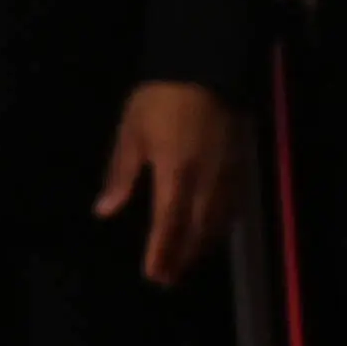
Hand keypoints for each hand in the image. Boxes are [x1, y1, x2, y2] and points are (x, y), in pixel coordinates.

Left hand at [92, 79, 237, 282]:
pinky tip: (215, 231)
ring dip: (204, 245)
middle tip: (168, 279)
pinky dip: (223, 225)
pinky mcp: (241, 164)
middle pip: (198, 229)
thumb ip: (121, 173)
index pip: (170, 223)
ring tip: (188, 262)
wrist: (207, 66)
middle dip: (184, 256)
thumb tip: (106, 210)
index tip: (154, 275)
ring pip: (219, 220)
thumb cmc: (162, 98)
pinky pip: (234, 204)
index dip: (163, 252)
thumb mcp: (131, 131)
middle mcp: (206, 179)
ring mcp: (228, 173)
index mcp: (176, 172)